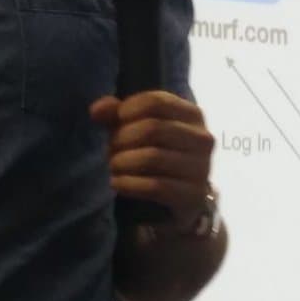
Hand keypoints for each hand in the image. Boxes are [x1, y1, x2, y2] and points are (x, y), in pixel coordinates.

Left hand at [89, 91, 215, 231]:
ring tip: (114, 167)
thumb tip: (97, 109)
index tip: (116, 122)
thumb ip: (115, 115)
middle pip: (153, 128)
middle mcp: (202, 138)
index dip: (128, 110)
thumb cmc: (156, 156)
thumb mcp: (135, 130)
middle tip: (111, 150)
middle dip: (122, 139)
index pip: (157, 101)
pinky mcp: (194, 195)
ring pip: (153, 157)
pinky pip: (155, 186)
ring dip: (123, 162)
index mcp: (192, 115)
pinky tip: (118, 184)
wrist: (181, 199)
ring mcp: (202, 168)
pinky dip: (129, 184)